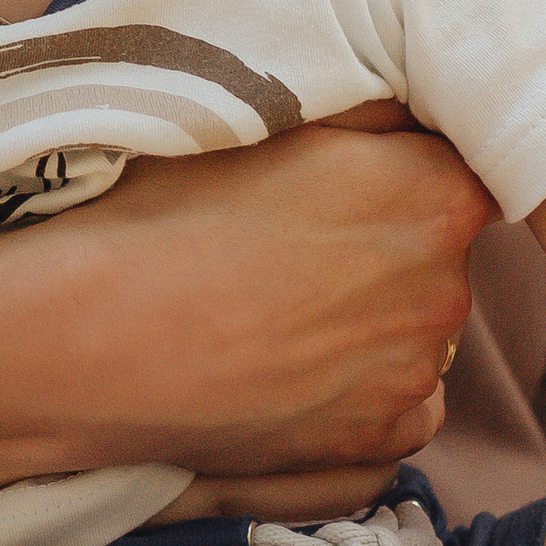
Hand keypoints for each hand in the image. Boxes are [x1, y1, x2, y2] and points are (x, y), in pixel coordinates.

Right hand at [87, 111, 483, 498]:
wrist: (93, 338)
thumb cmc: (166, 212)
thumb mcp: (268, 120)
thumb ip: (364, 109)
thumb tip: (408, 106)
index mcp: (433, 194)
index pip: (452, 164)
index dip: (396, 165)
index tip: (341, 175)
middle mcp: (445, 287)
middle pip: (437, 249)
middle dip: (386, 239)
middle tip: (294, 237)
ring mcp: (412, 373)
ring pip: (412, 326)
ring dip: (369, 313)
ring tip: (277, 305)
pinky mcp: (373, 439)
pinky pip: (399, 403)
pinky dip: (361, 385)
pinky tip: (292, 364)